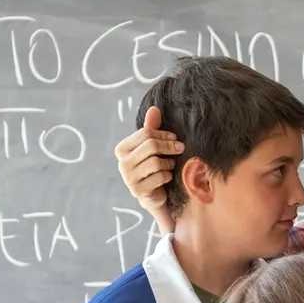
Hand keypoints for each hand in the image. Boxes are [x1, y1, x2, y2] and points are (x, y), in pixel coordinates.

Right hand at [114, 106, 181, 230]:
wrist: (154, 195)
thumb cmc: (154, 167)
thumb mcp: (153, 147)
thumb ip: (152, 128)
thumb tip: (154, 108)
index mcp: (122, 148)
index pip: (146, 133)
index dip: (164, 134)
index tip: (175, 138)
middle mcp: (122, 162)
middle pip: (151, 146)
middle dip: (169, 146)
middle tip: (181, 148)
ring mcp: (128, 178)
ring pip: (155, 162)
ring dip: (168, 163)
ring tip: (170, 165)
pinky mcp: (138, 190)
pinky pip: (159, 177)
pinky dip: (167, 176)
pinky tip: (168, 177)